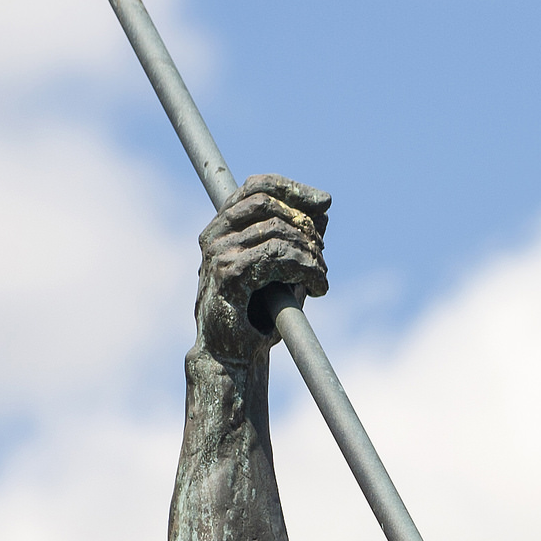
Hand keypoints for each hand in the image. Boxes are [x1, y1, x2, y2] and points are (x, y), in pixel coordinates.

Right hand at [195, 174, 330, 363]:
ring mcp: (218, 254)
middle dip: (306, 227)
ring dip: (311, 255)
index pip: (255, 186)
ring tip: (321, 277)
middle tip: (322, 256)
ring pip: (278, 232)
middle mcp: (215, 235)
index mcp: (222, 228)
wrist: (233, 355)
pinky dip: (308, 270)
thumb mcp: (282, 268)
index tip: (326, 201)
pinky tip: (319, 288)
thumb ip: (297, 237)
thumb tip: (323, 205)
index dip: (292, 187)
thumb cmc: (257, 313)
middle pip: (269, 204)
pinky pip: (277, 257)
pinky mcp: (229, 275)